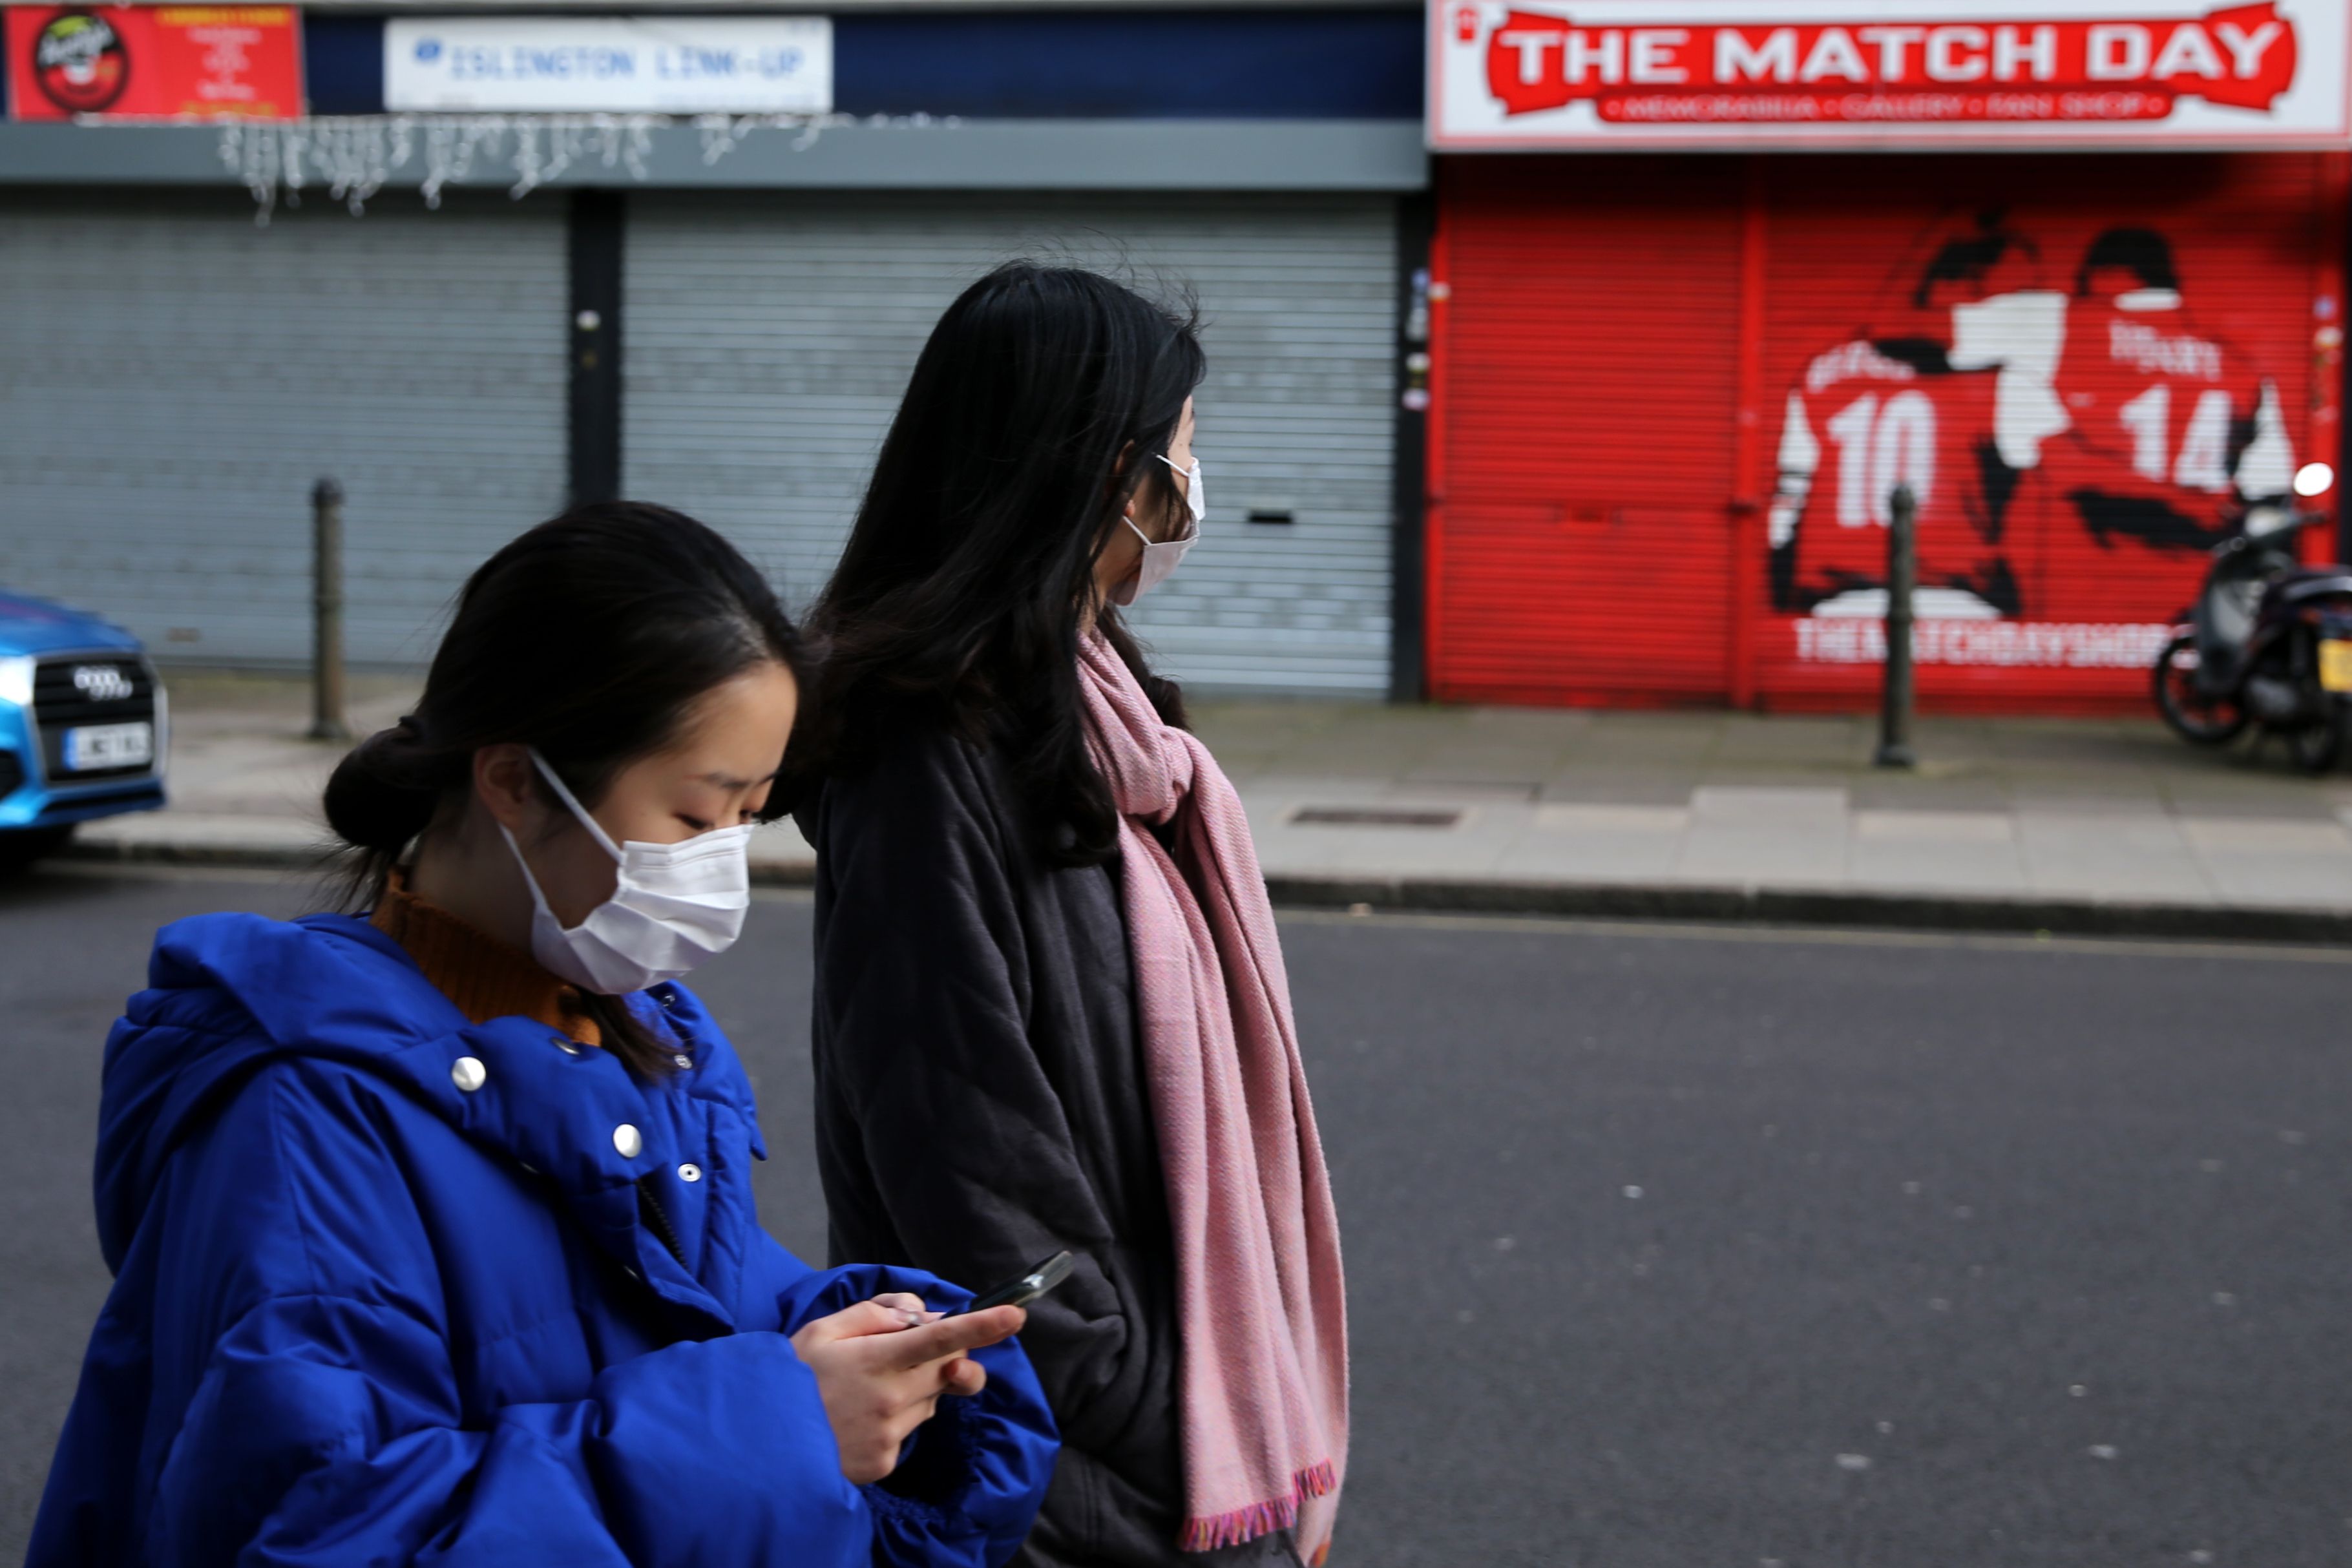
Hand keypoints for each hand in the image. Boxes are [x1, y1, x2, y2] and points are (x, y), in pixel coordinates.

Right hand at [790, 1296, 1025, 1484]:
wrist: (759, 1443)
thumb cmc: (791, 1378)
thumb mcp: (823, 1330)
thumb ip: (876, 1314)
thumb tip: (922, 1314)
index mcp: (875, 1359)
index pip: (939, 1339)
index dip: (981, 1327)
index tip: (1016, 1316)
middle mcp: (890, 1398)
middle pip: (946, 1368)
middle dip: (941, 1356)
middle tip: (901, 1352)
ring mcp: (890, 1434)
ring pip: (930, 1400)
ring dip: (913, 1389)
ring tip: (863, 1392)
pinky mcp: (886, 1462)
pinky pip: (910, 1430)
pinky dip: (896, 1420)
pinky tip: (860, 1419)